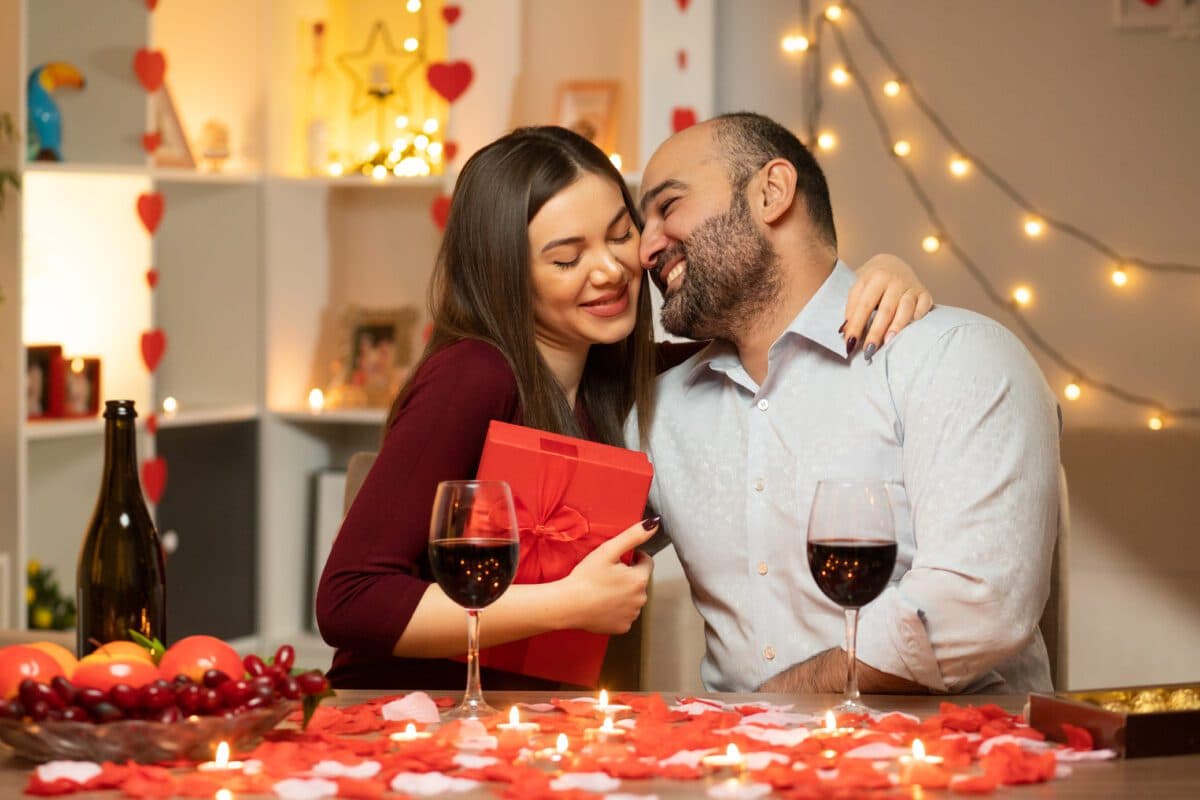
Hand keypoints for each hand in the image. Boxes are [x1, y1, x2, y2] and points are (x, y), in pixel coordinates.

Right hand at [559, 518, 656, 634]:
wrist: (568, 605)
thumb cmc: (585, 578)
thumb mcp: (608, 551)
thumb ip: (632, 536)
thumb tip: (653, 524)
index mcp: (639, 579)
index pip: (646, 562)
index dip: (633, 557)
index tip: (617, 559)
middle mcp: (641, 599)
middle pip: (639, 581)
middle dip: (628, 576)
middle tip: (607, 574)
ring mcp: (632, 615)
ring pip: (632, 598)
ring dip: (623, 592)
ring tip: (603, 588)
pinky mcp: (622, 627)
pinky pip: (624, 614)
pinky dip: (617, 609)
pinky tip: (603, 603)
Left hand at [843, 254, 933, 358]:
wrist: (894, 264)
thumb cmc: (872, 281)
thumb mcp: (858, 287)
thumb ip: (852, 308)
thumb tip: (845, 332)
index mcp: (876, 277)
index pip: (864, 305)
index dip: (856, 324)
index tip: (850, 342)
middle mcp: (895, 281)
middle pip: (885, 310)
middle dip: (876, 331)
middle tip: (868, 350)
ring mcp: (911, 287)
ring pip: (905, 309)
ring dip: (896, 327)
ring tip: (888, 342)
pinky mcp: (924, 294)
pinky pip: (923, 307)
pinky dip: (917, 318)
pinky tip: (909, 331)